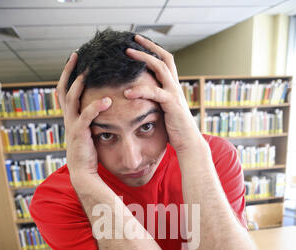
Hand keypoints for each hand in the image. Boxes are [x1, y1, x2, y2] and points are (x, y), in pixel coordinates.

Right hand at [56, 52, 111, 183]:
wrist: (82, 173)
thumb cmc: (89, 154)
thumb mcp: (89, 133)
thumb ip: (92, 120)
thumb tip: (104, 107)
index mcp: (70, 117)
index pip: (64, 91)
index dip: (68, 74)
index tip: (75, 60)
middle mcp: (68, 118)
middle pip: (63, 88)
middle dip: (69, 71)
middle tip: (77, 55)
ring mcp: (72, 125)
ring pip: (72, 98)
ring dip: (80, 83)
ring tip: (89, 71)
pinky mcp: (80, 133)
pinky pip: (87, 116)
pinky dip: (96, 106)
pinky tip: (107, 100)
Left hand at [124, 35, 201, 152]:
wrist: (189, 143)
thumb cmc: (175, 131)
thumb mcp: (164, 112)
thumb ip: (156, 102)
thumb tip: (141, 100)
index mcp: (173, 88)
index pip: (166, 62)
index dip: (154, 50)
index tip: (140, 43)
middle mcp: (175, 87)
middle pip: (164, 58)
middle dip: (148, 47)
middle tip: (132, 39)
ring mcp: (175, 94)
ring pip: (160, 68)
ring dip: (143, 58)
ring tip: (127, 53)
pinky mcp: (172, 104)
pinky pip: (154, 93)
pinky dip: (139, 91)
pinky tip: (127, 93)